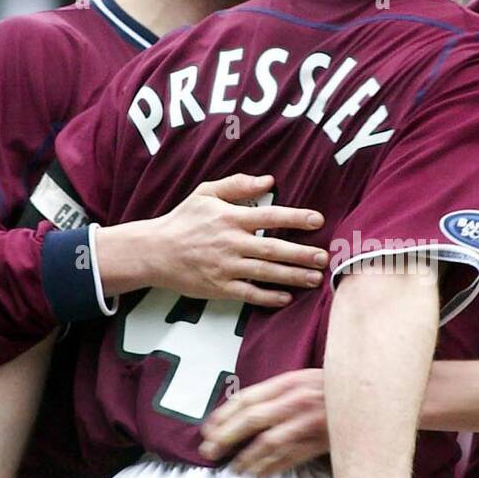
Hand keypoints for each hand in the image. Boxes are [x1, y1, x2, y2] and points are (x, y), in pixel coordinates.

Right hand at [99, 173, 327, 307]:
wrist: (153, 251)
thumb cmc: (183, 220)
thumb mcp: (206, 193)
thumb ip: (237, 185)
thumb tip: (269, 180)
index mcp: (230, 217)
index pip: (270, 216)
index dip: (295, 217)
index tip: (318, 220)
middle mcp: (230, 242)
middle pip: (273, 248)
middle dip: (301, 253)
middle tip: (325, 257)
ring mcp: (225, 267)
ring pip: (265, 272)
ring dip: (292, 276)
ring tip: (315, 278)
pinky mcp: (219, 287)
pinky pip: (248, 294)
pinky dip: (268, 297)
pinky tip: (286, 298)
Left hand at [200, 368, 327, 473]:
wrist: (376, 397)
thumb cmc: (337, 389)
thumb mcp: (306, 380)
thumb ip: (280, 392)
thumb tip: (247, 409)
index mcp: (289, 382)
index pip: (247, 398)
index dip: (223, 415)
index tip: (207, 430)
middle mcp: (296, 400)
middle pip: (251, 420)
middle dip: (225, 437)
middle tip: (209, 452)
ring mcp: (308, 422)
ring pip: (268, 443)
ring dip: (247, 458)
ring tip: (235, 468)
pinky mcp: (320, 442)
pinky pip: (289, 458)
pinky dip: (271, 467)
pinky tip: (258, 473)